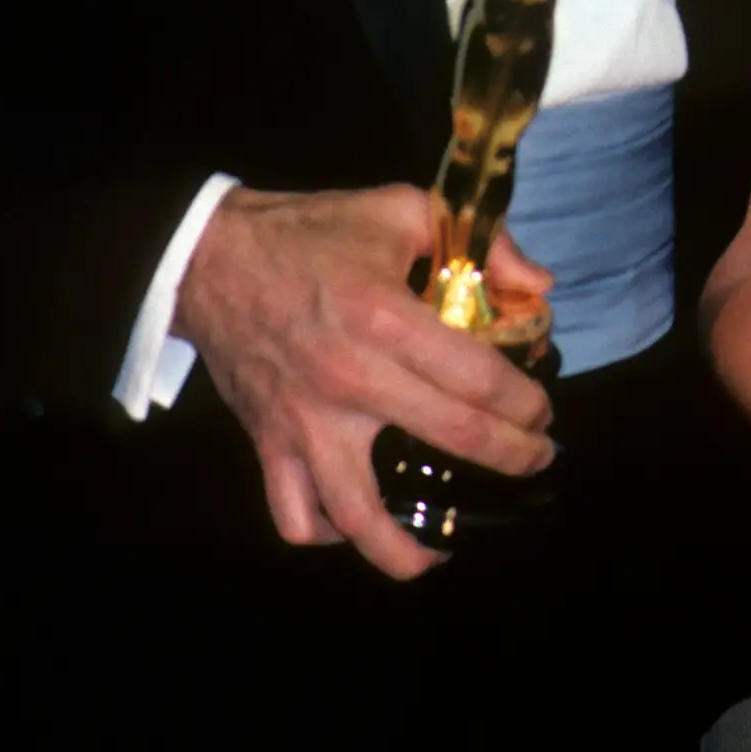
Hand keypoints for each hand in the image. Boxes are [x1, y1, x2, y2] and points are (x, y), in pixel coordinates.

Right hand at [174, 186, 555, 580]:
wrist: (209, 257)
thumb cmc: (311, 233)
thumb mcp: (399, 208)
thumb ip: (481, 240)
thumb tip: (539, 286)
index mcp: (387, 318)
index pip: (480, 381)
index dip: (527, 405)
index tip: (541, 413)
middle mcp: (352, 381)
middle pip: (455, 441)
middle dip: (513, 458)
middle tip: (534, 460)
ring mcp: (305, 423)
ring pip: (362, 515)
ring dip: (415, 543)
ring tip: (449, 542)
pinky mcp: (268, 443)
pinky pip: (296, 515)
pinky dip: (328, 534)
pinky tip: (359, 525)